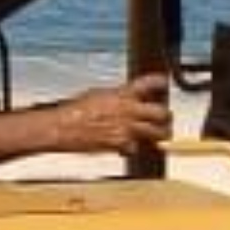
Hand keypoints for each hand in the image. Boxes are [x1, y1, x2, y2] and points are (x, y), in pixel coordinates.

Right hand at [31, 74, 173, 157]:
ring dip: (161, 134)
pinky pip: (136, 147)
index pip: (151, 82)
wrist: (62, 127)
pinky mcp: (122, 144)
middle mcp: (129, 109)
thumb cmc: (75, 111)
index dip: (161, 82)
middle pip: (162, 112)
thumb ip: (117, 96)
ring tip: (161, 136)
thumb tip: (127, 98)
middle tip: (166, 119)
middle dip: (166, 116)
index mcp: (122, 93)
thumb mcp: (98, 95)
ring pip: (158, 133)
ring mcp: (127, 128)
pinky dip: (133, 148)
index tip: (164, 83)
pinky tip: (127, 146)